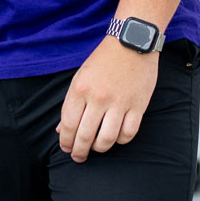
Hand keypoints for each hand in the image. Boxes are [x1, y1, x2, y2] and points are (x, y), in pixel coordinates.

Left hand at [59, 36, 158, 161]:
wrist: (132, 43)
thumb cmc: (102, 60)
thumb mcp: (80, 78)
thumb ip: (70, 104)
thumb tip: (61, 129)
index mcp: (80, 90)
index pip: (68, 125)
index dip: (65, 141)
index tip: (66, 148)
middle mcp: (98, 98)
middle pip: (85, 136)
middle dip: (79, 151)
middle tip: (78, 157)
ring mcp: (119, 103)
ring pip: (107, 139)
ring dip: (99, 149)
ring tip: (96, 148)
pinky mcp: (138, 106)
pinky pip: (128, 133)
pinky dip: (120, 140)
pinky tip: (115, 138)